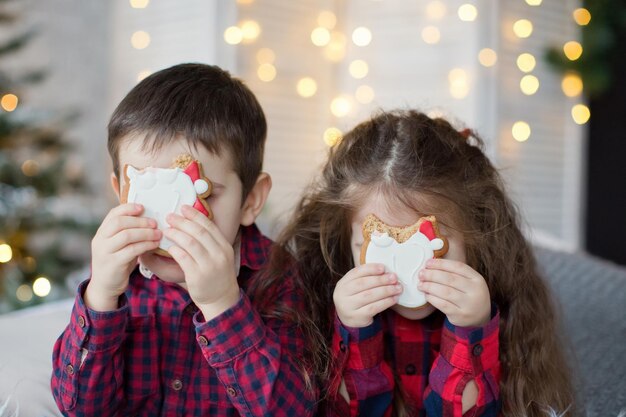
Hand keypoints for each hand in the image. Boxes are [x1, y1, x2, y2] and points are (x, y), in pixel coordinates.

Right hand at [87, 203, 160, 310]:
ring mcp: (105, 252)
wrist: (105, 287)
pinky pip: (132, 250)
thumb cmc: (117, 262)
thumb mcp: (119, 245)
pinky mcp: (113, 263)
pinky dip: (145, 245)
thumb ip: (127, 232)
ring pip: (126, 235)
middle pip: (120, 222)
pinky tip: (154, 244)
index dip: (128, 208)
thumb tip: (148, 218)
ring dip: (145, 233)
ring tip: (158, 234)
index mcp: (102, 232)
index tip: (143, 207)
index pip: (113, 214)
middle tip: (155, 223)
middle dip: (140, 221)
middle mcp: (100, 240)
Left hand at [164, 205, 239, 320]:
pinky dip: (175, 250)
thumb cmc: (216, 275)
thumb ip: (209, 242)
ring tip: (166, 230)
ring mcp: (209, 266)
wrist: (221, 299)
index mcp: (224, 246)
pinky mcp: (198, 277)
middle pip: (199, 232)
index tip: (184, 207)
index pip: (209, 226)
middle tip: (170, 216)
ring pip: (190, 243)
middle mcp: (219, 254)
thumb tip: (190, 225)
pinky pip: (183, 258)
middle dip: (183, 222)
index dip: (196, 215)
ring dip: (176, 234)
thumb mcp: (219, 256)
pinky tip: (169, 247)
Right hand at [333, 264, 402, 327]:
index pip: (356, 272)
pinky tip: (394, 299)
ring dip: (386, 290)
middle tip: (394, 278)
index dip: (370, 269)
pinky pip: (373, 308)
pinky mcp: (357, 317)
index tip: (384, 268)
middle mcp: (342, 294)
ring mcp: (348, 306)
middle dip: (380, 280)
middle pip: (363, 284)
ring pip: (369, 295)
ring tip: (397, 288)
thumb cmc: (356, 298)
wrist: (348, 318)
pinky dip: (385, 302)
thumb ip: (367, 278)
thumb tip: (387, 272)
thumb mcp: (356, 287)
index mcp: (342, 283)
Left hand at [418, 258, 490, 326]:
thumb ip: (454, 273)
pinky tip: (427, 295)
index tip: (428, 263)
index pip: (458, 267)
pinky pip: (443, 305)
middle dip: (432, 275)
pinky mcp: (460, 315)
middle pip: (450, 279)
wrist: (480, 317)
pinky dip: (432, 298)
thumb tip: (430, 264)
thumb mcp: (468, 282)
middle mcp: (475, 291)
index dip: (441, 264)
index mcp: (477, 279)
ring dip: (430, 287)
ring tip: (420, 284)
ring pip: (445, 292)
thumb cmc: (468, 295)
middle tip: (421, 274)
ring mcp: (468, 305)